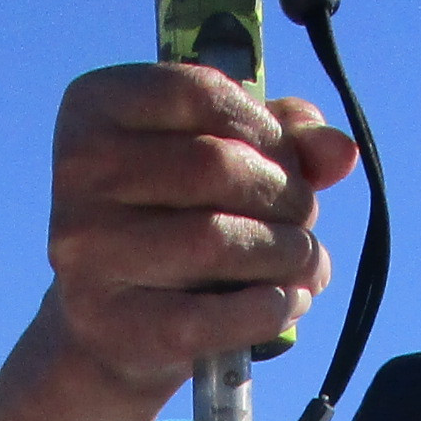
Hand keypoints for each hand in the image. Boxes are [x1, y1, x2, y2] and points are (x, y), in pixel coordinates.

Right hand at [0, 64, 357, 420]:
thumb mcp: (218, 162)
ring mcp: (85, 249)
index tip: (289, 162)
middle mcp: (78, 172)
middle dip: (285, 193)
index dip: (267, 128)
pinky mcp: (108, 321)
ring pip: (216, 240)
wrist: (108, 328)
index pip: (202, 92)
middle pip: (215, 166)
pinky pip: (210, 315)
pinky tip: (291, 300)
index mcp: (94, 106)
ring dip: (287, 252)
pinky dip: (268, 308)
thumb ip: (283, 140)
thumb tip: (342, 152)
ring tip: (306, 260)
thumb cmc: (170, 225)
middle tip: (305, 217)